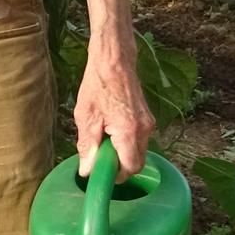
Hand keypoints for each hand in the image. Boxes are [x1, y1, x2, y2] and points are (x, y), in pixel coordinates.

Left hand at [74, 41, 155, 176]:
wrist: (114, 59)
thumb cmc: (98, 84)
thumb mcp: (86, 117)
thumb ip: (88, 147)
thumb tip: (87, 170)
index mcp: (130, 132)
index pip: (130, 168)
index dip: (115, 175)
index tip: (99, 173)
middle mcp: (145, 130)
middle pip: (136, 162)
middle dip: (117, 165)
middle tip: (97, 156)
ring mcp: (148, 123)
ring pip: (137, 151)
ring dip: (120, 152)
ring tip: (101, 138)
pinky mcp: (146, 117)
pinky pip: (138, 139)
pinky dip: (125, 142)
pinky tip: (108, 129)